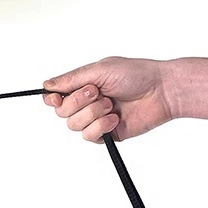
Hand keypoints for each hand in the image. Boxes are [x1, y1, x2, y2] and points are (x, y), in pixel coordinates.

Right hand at [43, 57, 174, 142]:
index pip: (57, 96)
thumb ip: (72, 79)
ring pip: (75, 126)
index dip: (53, 99)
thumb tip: (47, 85)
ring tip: (111, 105)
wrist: (160, 92)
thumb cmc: (136, 74)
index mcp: (84, 85)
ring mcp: (95, 119)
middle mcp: (87, 103)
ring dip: (93, 113)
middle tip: (97, 92)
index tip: (57, 97)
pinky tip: (116, 118)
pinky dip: (101, 126)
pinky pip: (90, 136)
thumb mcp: (100, 70)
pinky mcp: (106, 134)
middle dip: (79, 102)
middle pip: (62, 112)